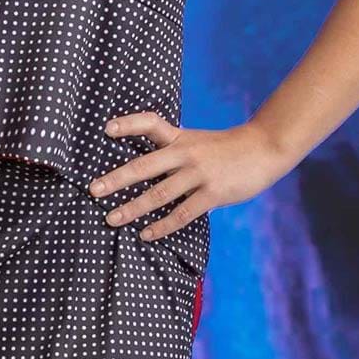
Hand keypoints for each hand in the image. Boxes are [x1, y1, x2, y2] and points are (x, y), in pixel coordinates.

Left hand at [90, 113, 291, 240]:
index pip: (150, 123)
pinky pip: (182, 213)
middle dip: (116, 179)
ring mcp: (199, 174)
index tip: (107, 129)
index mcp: (180, 138)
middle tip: (93, 190)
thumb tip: (143, 170)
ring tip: (111, 219)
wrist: (265, 148)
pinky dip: (162, 226)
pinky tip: (146, 234)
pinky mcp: (213, 193)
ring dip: (132, 208)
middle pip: (144, 165)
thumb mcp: (197, 141)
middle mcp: (186, 154)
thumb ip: (172, 151)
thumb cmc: (225, 149)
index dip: (128, 124)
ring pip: (158, 194)